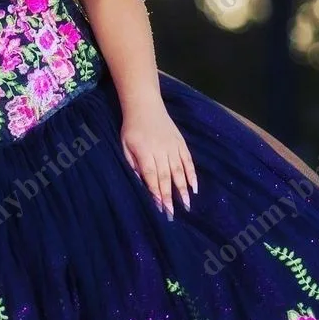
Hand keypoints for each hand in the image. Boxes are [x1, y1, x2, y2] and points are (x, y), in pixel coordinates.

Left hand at [120, 101, 197, 218]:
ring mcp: (172, 147)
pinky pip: (188, 160)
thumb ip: (132, 163)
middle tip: (173, 213)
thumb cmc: (132, 128)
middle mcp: (160, 151)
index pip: (151, 176)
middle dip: (169, 196)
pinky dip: (192, 174)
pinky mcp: (181, 143)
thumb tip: (140, 181)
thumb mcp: (124, 145)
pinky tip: (194, 186)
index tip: (160, 207)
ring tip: (187, 204)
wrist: (145, 106)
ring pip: (179, 170)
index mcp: (144, 152)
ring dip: (183, 188)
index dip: (156, 191)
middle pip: (165, 176)